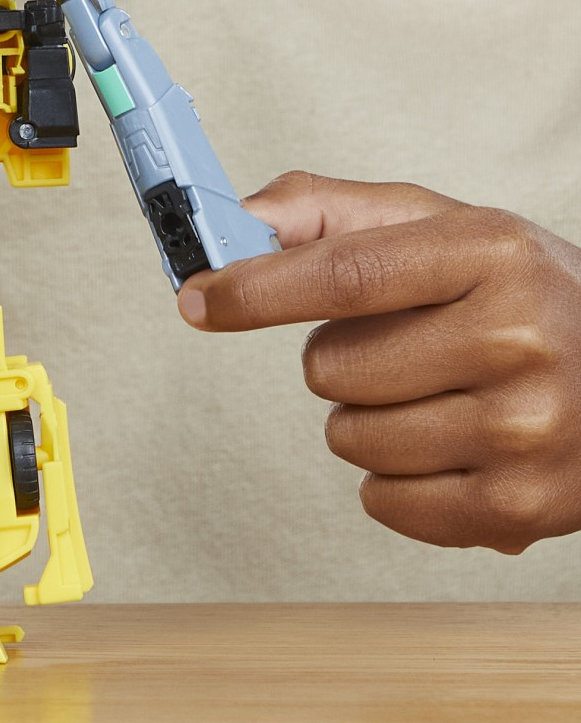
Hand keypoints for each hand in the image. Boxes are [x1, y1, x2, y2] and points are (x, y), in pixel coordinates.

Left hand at [178, 172, 580, 554]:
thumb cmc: (521, 297)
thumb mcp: (443, 229)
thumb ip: (331, 214)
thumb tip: (239, 220)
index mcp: (490, 254)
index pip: (345, 274)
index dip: (256, 288)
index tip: (198, 296)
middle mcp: (517, 339)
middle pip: (330, 367)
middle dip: (340, 357)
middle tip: (407, 346)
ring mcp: (524, 430)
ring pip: (348, 437)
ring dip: (366, 418)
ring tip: (436, 394)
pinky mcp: (519, 508)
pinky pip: (381, 501)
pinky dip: (395, 480)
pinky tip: (451, 447)